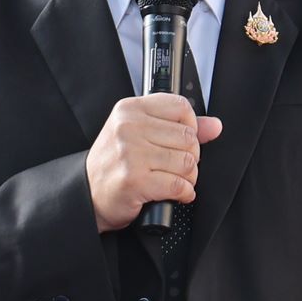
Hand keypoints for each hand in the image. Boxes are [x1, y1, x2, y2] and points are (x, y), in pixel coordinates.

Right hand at [85, 93, 224, 232]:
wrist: (87, 193)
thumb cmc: (113, 164)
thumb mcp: (139, 134)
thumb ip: (177, 126)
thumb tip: (215, 126)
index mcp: (130, 109)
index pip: (180, 107)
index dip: (191, 126)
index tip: (183, 140)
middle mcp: (129, 127)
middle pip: (188, 137)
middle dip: (191, 156)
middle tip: (177, 165)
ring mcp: (131, 154)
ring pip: (187, 162)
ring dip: (189, 177)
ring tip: (176, 180)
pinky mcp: (135, 180)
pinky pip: (179, 185)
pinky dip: (184, 193)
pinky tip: (175, 193)